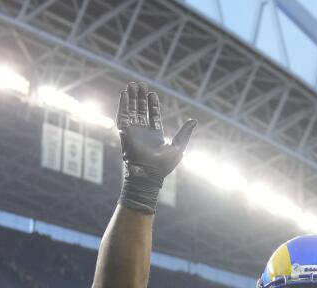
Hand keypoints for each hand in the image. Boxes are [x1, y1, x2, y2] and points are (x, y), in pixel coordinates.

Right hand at [117, 82, 196, 213]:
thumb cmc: (164, 165)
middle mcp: (143, 133)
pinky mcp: (125, 133)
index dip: (153, 105)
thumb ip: (185, 133)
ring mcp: (134, 132)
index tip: (153, 93)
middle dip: (141, 98)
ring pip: (132, 111)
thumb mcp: (179, 147)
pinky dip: (123, 105)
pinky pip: (123, 116)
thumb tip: (194, 120)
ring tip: (132, 85)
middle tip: (140, 84)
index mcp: (155, 136)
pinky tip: (124, 94)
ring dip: (132, 98)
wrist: (148, 174)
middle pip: (141, 111)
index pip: (153, 117)